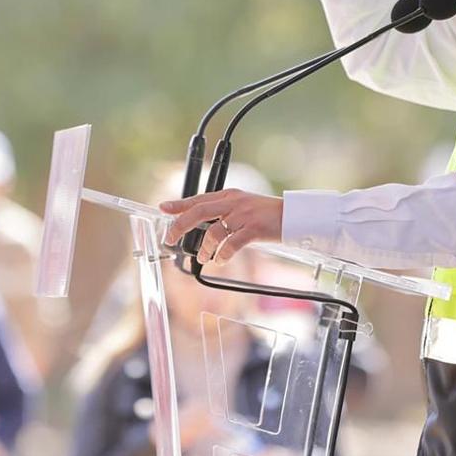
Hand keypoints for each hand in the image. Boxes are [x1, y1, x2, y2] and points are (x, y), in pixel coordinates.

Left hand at [161, 189, 283, 264]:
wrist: (293, 215)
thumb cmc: (267, 213)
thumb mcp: (243, 205)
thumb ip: (224, 211)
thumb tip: (203, 225)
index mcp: (229, 195)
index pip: (199, 198)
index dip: (179, 204)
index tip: (163, 208)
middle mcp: (234, 202)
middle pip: (199, 212)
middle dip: (181, 226)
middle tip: (170, 239)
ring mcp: (244, 215)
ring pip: (214, 232)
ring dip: (204, 248)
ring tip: (202, 258)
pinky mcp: (254, 228)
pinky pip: (232, 244)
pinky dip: (222, 255)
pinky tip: (221, 260)